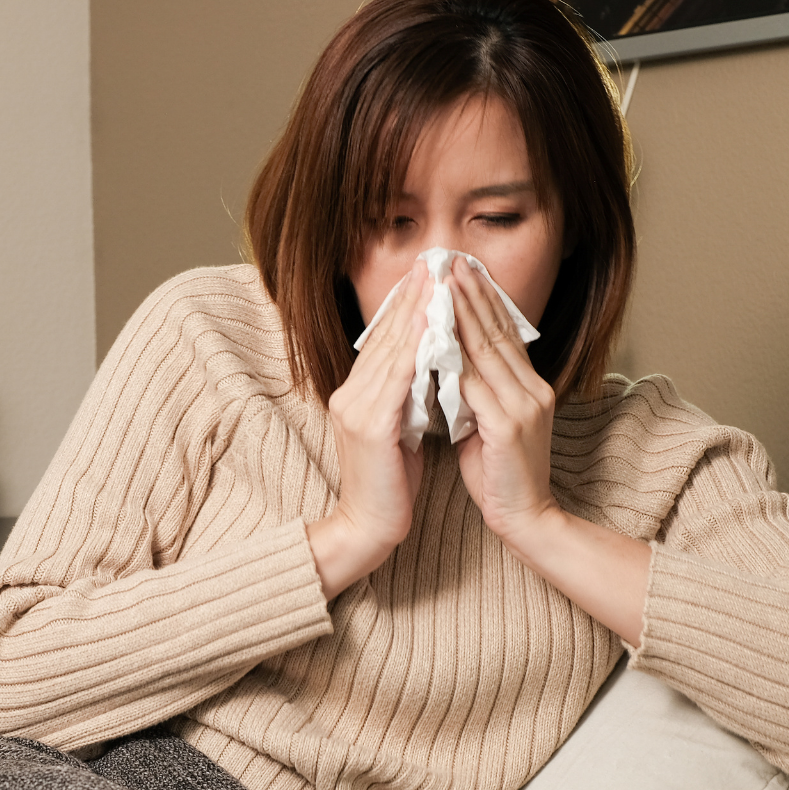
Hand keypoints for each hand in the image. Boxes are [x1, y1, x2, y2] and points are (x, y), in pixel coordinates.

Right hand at [306, 260, 431, 599]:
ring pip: (391, 349)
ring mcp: (356, 408)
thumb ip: (408, 396)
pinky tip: (430, 324)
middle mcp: (350, 394)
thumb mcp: (400, 431)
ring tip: (438, 280)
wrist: (368, 529)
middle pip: (385, 336)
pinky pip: (396, 377)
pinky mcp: (370, 425)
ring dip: (416, 311)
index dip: (408, 305)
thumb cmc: (391, 486)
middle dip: (413, 296)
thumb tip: (433, 367)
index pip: (385, 340)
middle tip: (436, 260)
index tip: (431, 275)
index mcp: (357, 395)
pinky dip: (414, 347)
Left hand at [449, 263, 558, 541]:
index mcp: (528, 387)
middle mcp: (532, 388)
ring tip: (442, 285)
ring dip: (462, 314)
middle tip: (448, 261)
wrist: (526, 519)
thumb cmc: (501, 477)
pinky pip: (476, 384)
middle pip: (497, 331)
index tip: (460, 271)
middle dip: (471, 294)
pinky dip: (454, 358)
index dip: (482, 300)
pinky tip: (435, 339)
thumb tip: (450, 368)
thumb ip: (477, 395)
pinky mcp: (509, 426)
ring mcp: (523, 405)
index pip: (503, 333)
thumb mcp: (489, 426)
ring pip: (488, 350)